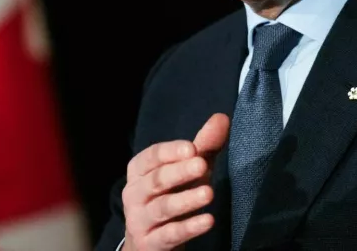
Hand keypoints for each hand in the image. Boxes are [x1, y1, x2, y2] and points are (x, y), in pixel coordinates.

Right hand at [122, 113, 229, 250]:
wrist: (150, 241)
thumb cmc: (170, 195)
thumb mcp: (186, 170)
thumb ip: (203, 146)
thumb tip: (222, 118)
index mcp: (139, 170)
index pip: (151, 157)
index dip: (170, 152)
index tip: (192, 148)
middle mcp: (134, 193)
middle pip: (156, 180)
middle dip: (179, 172)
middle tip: (202, 165)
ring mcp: (139, 220)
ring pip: (162, 208)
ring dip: (186, 200)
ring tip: (208, 193)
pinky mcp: (149, 243)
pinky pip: (169, 235)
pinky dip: (188, 227)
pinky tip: (208, 220)